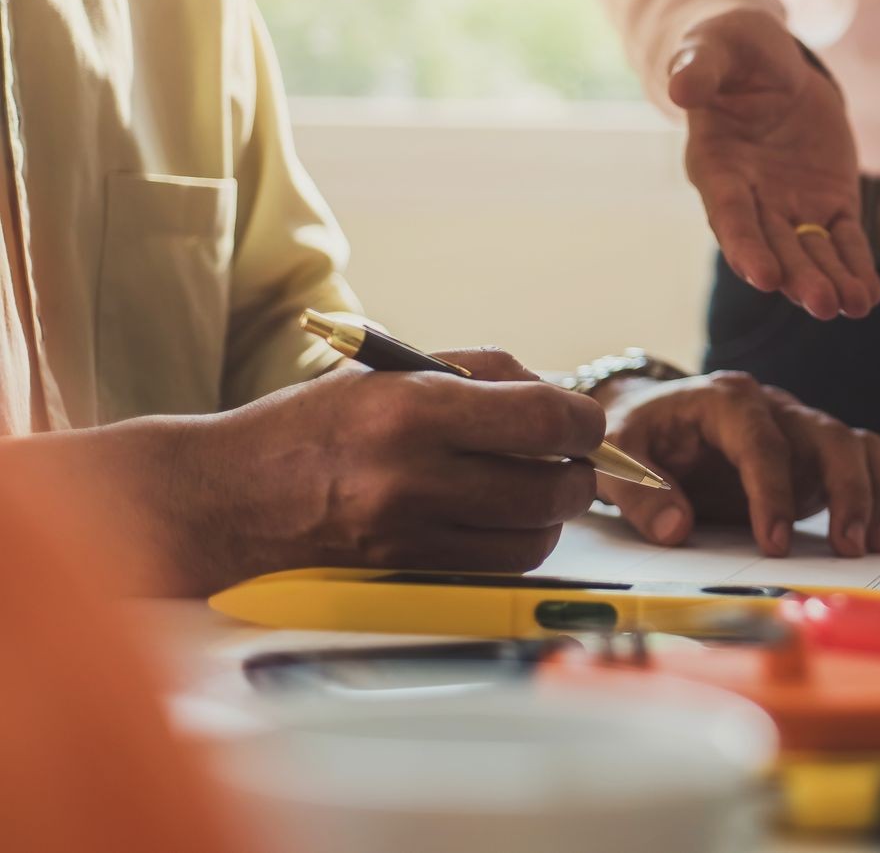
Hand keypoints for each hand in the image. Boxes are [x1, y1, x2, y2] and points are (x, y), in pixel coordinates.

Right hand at [153, 349, 603, 592]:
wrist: (220, 500)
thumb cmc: (311, 427)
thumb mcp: (390, 374)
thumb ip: (484, 375)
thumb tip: (562, 398)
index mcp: (414, 410)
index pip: (546, 421)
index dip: (584, 423)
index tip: (583, 422)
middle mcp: (414, 477)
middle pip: (551, 488)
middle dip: (577, 473)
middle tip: (566, 460)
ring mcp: (409, 537)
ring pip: (534, 539)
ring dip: (550, 516)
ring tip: (530, 490)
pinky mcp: (405, 580)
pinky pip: (496, 570)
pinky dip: (513, 547)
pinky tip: (494, 522)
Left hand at [592, 372, 879, 557]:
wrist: (648, 420)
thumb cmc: (636, 434)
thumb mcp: (617, 455)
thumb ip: (639, 492)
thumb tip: (675, 529)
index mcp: (725, 399)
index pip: (762, 441)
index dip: (772, 492)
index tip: (773, 543)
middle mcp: (772, 407)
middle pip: (826, 434)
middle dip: (844, 489)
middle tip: (846, 544)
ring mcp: (796, 430)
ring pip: (852, 445)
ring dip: (869, 492)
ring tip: (869, 543)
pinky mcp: (811, 457)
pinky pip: (859, 463)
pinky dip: (875, 493)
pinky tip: (876, 533)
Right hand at [670, 9, 879, 319]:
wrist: (769, 63)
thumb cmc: (731, 51)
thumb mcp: (715, 48)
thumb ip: (700, 68)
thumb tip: (680, 87)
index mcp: (717, 167)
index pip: (730, 213)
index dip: (745, 245)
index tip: (762, 276)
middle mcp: (752, 197)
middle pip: (774, 244)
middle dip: (796, 276)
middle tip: (822, 305)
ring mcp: (791, 204)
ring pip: (810, 250)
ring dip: (829, 280)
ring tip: (852, 307)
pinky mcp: (829, 201)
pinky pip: (844, 239)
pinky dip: (856, 266)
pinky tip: (869, 296)